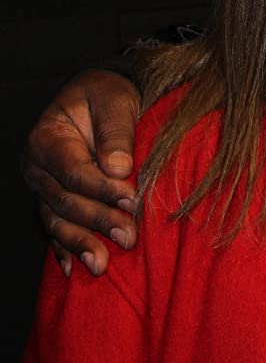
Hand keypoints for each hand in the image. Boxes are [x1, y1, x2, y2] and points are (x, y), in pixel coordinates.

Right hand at [23, 70, 142, 276]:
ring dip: (80, 243)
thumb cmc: (108, 94)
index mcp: (47, 138)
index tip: (132, 200)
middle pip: (65, 200)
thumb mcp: (115, 100)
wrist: (99, 94)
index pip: (73, 171)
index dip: (102, 189)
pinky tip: (74, 268)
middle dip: (97, 221)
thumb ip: (116, 132)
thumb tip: (118, 168)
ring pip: (56, 219)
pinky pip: (53, 226)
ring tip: (102, 265)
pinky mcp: (52, 199)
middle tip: (128, 237)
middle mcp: (37, 166)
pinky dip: (63, 248)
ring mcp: (41, 185)